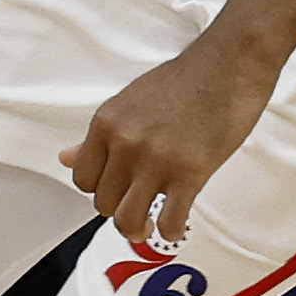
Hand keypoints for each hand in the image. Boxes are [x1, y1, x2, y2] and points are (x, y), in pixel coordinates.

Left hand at [61, 31, 278, 246]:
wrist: (228, 64)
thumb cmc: (185, 80)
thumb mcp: (129, 101)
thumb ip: (101, 136)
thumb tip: (67, 157)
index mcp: (106, 124)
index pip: (82, 178)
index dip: (99, 190)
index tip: (115, 191)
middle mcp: (125, 143)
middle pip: (102, 202)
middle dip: (119, 210)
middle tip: (138, 208)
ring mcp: (156, 160)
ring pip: (128, 219)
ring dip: (138, 230)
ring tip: (150, 225)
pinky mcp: (189, 172)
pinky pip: (169, 220)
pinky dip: (171, 231)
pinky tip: (176, 225)